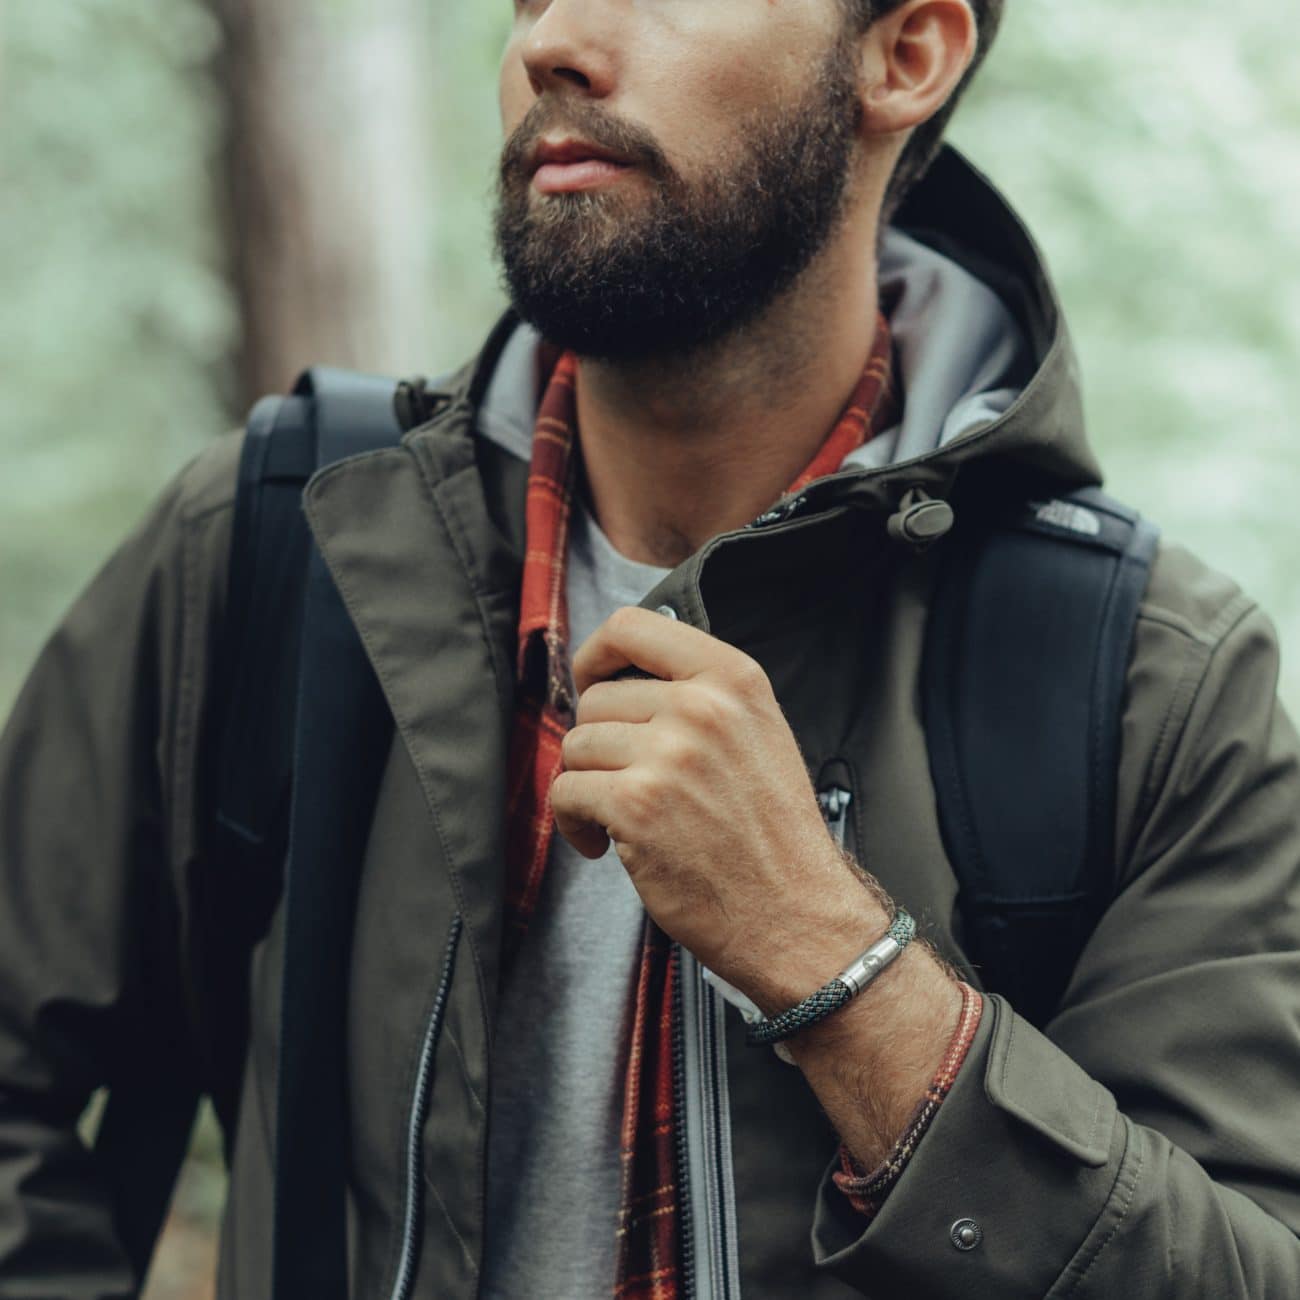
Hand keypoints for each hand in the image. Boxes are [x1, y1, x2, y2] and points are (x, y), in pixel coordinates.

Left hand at [551, 605, 882, 1002]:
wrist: (796, 913)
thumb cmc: (773, 836)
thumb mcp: (756, 734)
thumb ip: (699, 696)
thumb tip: (621, 678)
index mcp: (734, 679)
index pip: (634, 626)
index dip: (596, 653)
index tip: (590, 680)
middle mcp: (702, 707)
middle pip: (597, 698)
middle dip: (599, 743)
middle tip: (624, 779)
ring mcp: (668, 754)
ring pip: (576, 745)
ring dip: (586, 784)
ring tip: (618, 815)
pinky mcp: (636, 804)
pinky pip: (565, 791)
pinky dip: (573, 822)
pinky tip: (604, 843)